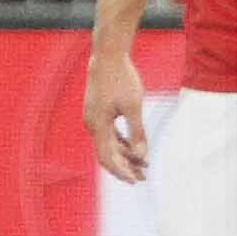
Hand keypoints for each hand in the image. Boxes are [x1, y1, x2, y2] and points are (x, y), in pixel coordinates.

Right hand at [87, 42, 151, 183]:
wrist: (108, 55)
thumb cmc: (121, 78)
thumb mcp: (133, 106)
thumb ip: (136, 132)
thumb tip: (140, 155)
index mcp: (98, 125)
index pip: (107, 158)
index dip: (121, 172)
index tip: (135, 181)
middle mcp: (92, 124)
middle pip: (108, 154)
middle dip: (125, 167)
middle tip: (143, 177)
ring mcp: (94, 119)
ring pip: (109, 144)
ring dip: (125, 155)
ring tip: (144, 165)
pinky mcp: (98, 113)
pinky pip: (109, 134)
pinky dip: (121, 142)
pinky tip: (135, 149)